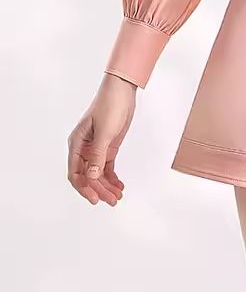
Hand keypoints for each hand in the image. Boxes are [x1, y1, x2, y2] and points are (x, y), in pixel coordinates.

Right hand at [67, 73, 136, 205]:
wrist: (123, 90)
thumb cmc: (109, 106)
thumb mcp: (104, 132)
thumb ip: (97, 155)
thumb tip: (91, 177)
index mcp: (77, 144)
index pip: (75, 173)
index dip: (84, 188)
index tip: (95, 199)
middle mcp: (84, 149)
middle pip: (88, 176)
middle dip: (99, 190)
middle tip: (112, 201)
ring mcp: (96, 148)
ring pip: (98, 174)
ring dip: (107, 186)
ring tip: (118, 197)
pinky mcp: (108, 147)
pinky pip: (107, 167)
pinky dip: (112, 178)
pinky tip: (119, 186)